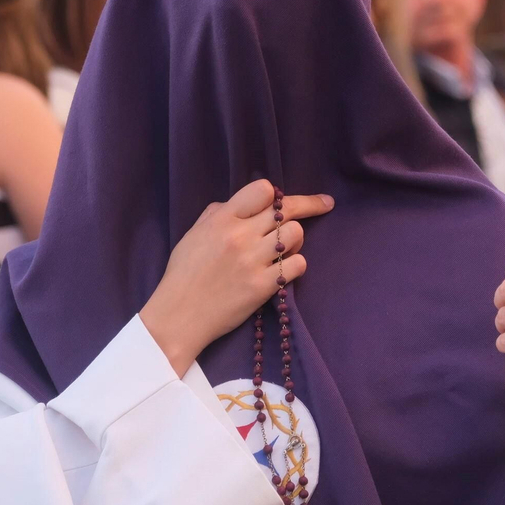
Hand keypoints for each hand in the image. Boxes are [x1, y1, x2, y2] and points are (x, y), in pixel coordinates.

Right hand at [140, 179, 333, 375]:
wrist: (179, 315)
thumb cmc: (184, 273)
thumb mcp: (195, 233)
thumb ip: (219, 213)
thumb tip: (247, 205)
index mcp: (222, 219)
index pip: (262, 189)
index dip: (274, 195)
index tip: (280, 201)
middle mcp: (240, 236)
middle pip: (286, 209)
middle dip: (307, 206)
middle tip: (325, 203)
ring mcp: (253, 261)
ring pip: (297, 234)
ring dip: (296, 240)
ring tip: (284, 250)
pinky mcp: (263, 286)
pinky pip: (299, 265)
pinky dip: (296, 266)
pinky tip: (283, 271)